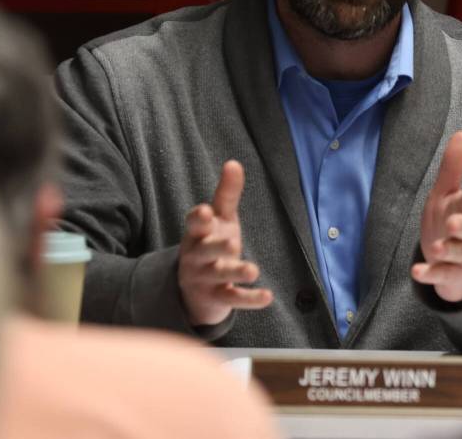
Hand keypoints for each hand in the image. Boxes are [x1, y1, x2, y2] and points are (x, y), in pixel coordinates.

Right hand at [178, 160, 272, 325]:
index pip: (194, 224)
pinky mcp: (217, 298)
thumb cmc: (210, 243)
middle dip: (217, 247)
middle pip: (204, 251)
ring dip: (235, 272)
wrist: (195, 290)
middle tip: (233, 243)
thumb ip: (226, 194)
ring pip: (219, 276)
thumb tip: (234, 162)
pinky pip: (233, 299)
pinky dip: (250, 299)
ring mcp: (205, 279)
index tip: (205, 212)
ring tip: (253, 270)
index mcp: (197, 234)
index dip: (198, 219)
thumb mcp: (219, 219)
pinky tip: (268, 296)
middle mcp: (197, 257)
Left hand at [412, 131, 461, 302]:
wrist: (461, 266)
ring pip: (457, 253)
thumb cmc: (454, 221)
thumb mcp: (450, 194)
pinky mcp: (449, 275)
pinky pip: (441, 275)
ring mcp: (460, 256)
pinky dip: (430, 274)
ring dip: (448, 249)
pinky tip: (416, 272)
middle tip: (454, 222)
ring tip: (437, 248)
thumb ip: (454, 167)